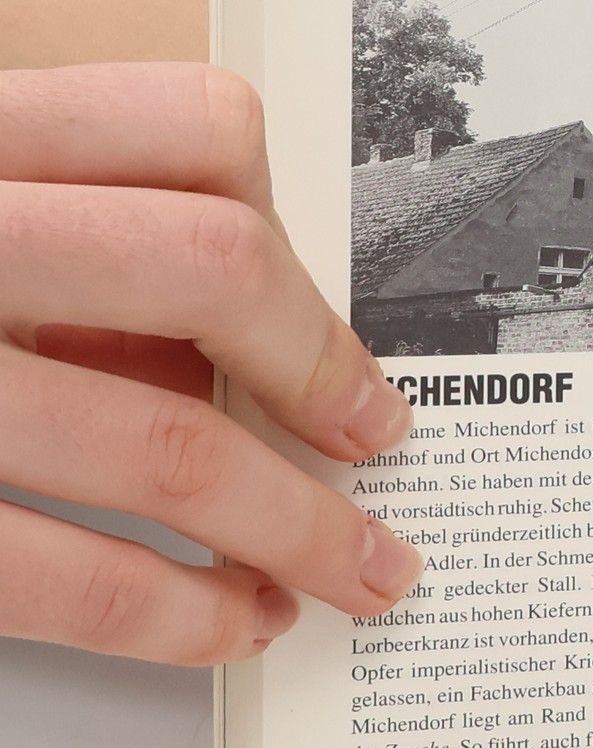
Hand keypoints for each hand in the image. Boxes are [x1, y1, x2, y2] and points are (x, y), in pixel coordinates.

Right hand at [0, 62, 421, 663]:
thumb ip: (61, 240)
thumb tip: (252, 350)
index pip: (193, 125)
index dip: (294, 235)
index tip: (336, 327)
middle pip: (211, 267)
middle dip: (324, 375)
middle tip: (375, 445)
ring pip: (162, 442)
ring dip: (296, 526)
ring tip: (356, 570)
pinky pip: (60, 579)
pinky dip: (179, 614)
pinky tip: (234, 622)